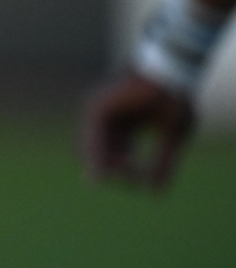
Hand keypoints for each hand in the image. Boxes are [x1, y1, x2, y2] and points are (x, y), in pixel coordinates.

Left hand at [82, 72, 194, 189]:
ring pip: (93, 151)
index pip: (117, 155)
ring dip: (112, 169)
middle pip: (101, 155)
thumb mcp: (173, 137)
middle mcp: (107, 117)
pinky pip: (92, 142)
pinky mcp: (96, 110)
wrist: (172, 74)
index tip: (144, 183)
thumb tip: (153, 193)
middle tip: (133, 183)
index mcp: (124, 122)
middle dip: (116, 173)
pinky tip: (116, 171)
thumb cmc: (175, 99)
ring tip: (132, 176)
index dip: (128, 173)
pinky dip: (103, 160)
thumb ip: (162, 164)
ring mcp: (98, 112)